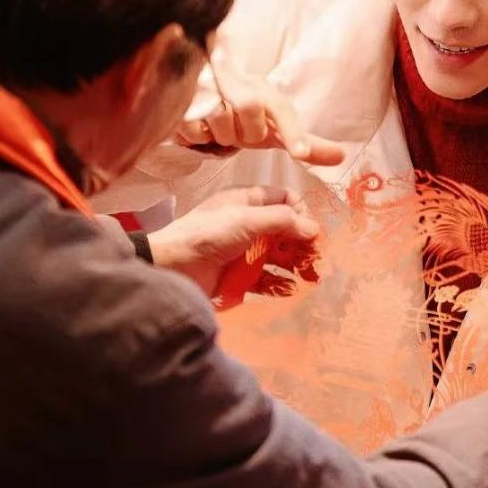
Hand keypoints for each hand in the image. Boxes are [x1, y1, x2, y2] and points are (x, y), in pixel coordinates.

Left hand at [147, 186, 319, 296]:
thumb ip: (282, 220)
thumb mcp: (246, 219)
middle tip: (316, 258)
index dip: (301, 211)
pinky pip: (266, 278)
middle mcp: (247, 223)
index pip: (284, 198)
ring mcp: (244, 250)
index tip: (310, 230)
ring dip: (295, 264)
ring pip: (278, 254)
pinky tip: (290, 289)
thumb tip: (314, 229)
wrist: (172, 269)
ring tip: (309, 277)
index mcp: (247, 201)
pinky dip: (279, 283)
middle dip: (303, 242)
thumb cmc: (207, 235)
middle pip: (285, 228)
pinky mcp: (239, 275)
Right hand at [176, 63, 345, 166]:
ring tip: (220, 127)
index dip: (294, 133)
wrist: (204, 85)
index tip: (301, 154)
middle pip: (250, 115)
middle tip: (241, 132)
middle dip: (245, 133)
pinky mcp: (183, 96)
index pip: (284, 111)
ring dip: (221, 134)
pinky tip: (200, 126)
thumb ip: (306, 143)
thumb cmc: (246, 114)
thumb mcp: (275, 126)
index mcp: (266, 92)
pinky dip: (198, 135)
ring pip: (221, 122)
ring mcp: (210, 86)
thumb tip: (342, 156)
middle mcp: (240, 82)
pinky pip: (195, 128)